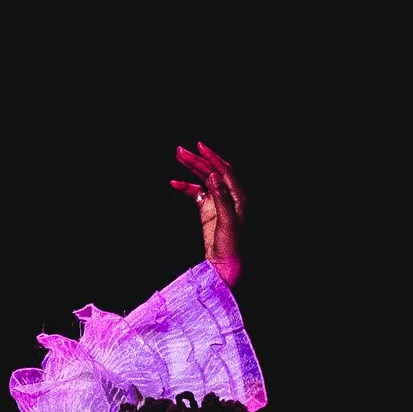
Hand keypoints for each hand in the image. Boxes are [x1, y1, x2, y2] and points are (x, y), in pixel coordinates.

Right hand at [171, 142, 243, 292]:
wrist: (224, 264)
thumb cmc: (231, 246)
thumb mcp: (227, 221)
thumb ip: (221, 197)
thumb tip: (213, 176)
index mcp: (238, 197)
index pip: (225, 171)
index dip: (212, 157)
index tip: (199, 147)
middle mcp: (229, 196)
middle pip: (212, 172)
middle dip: (197, 160)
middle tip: (181, 150)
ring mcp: (217, 202)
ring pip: (203, 179)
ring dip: (191, 168)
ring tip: (178, 157)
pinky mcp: (207, 210)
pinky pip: (196, 193)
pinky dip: (186, 187)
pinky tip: (175, 183)